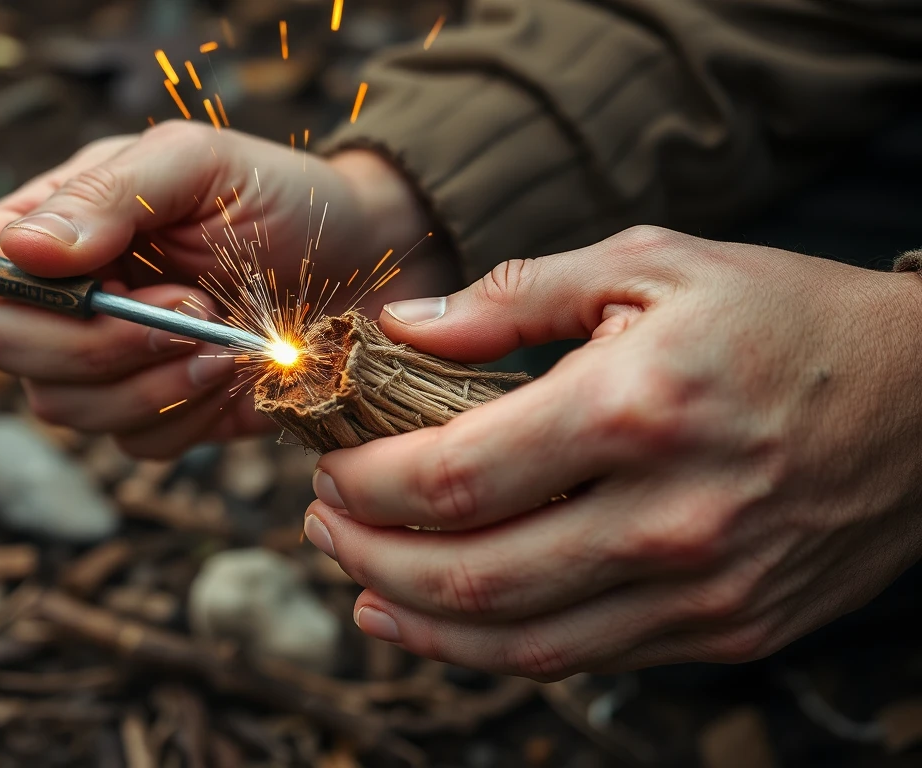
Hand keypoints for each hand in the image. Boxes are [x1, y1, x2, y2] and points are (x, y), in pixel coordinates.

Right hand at [0, 121, 460, 456]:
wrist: (363, 260)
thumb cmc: (278, 196)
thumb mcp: (198, 165)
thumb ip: (108, 195)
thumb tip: (19, 251)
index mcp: (48, 233)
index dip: (46, 307)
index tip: (143, 286)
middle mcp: (59, 304)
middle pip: (14, 361)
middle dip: (112, 348)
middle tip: (198, 312)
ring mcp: (102, 367)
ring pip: (74, 414)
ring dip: (161, 383)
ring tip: (230, 336)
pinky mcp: (154, 415)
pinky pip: (140, 446)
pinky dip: (194, 416)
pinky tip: (238, 373)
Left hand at [303, 226, 921, 679]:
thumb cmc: (784, 319)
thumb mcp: (652, 265)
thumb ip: (518, 295)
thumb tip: (402, 327)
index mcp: (637, 410)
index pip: (455, 478)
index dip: (366, 485)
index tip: (327, 466)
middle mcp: (669, 517)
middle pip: (469, 576)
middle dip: (367, 554)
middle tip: (320, 523)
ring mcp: (702, 591)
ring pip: (518, 642)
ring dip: (415, 619)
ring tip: (358, 581)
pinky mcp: (727, 632)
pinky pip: (583, 658)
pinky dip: (494, 647)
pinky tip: (442, 620)